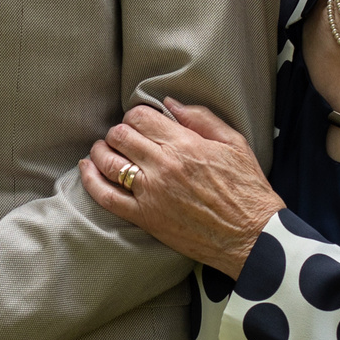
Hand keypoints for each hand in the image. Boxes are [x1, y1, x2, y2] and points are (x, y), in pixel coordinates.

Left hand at [79, 98, 282, 278]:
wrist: (253, 236)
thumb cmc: (247, 189)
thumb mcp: (234, 143)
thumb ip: (201, 118)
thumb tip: (169, 103)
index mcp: (185, 144)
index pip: (141, 117)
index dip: (136, 116)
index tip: (140, 123)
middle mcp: (163, 166)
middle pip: (121, 135)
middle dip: (119, 131)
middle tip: (125, 138)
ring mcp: (151, 193)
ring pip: (109, 162)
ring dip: (101, 151)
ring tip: (104, 150)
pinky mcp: (145, 217)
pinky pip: (106, 197)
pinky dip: (91, 180)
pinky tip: (87, 168)